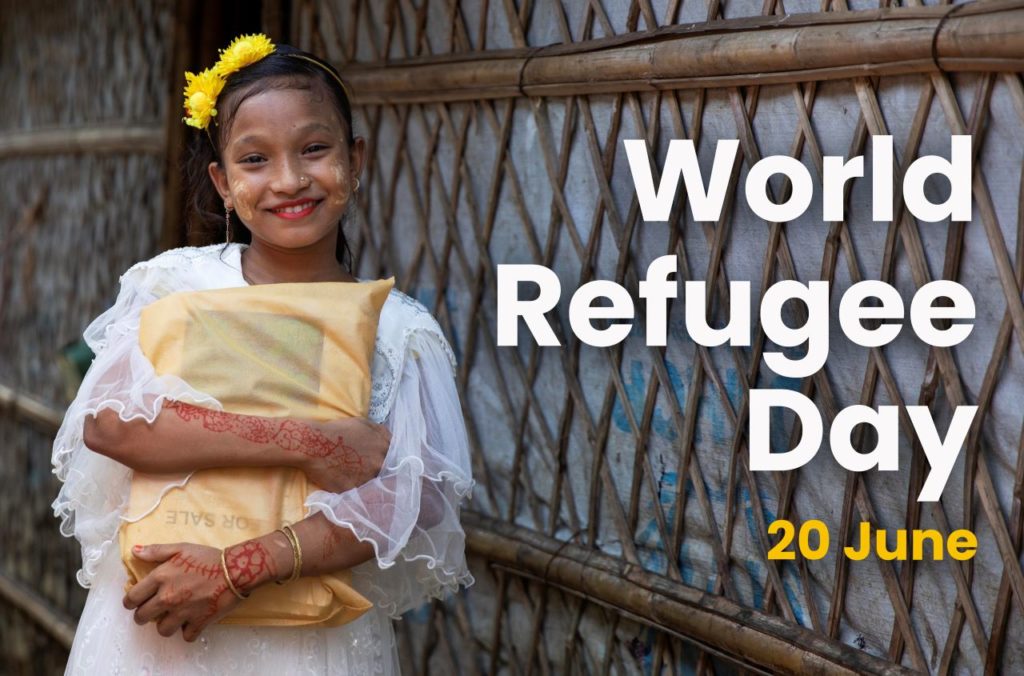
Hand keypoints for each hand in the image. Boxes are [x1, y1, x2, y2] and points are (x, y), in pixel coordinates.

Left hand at [123, 543, 242, 641]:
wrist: (235, 570)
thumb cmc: (208, 557)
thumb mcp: (181, 548)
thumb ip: (156, 551)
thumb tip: (134, 551)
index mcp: (161, 578)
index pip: (132, 598)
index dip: (130, 602)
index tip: (135, 602)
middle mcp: (168, 597)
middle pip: (142, 617)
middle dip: (144, 615)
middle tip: (153, 610)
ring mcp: (183, 612)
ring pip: (162, 630)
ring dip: (166, 625)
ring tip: (173, 617)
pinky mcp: (199, 622)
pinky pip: (186, 636)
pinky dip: (189, 631)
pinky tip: (192, 622)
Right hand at [299, 417, 390, 491]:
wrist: (313, 444)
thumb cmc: (338, 431)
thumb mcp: (363, 423)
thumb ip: (382, 433)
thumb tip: (392, 440)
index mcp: (383, 448)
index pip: (395, 459)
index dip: (389, 461)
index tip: (382, 463)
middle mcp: (377, 465)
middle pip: (384, 473)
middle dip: (378, 471)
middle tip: (366, 470)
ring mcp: (365, 479)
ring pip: (372, 484)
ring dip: (367, 481)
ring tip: (354, 476)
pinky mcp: (351, 490)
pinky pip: (357, 493)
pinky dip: (353, 488)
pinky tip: (344, 482)